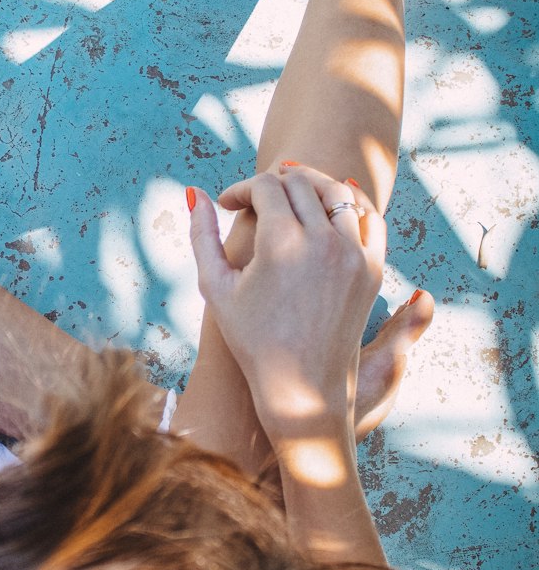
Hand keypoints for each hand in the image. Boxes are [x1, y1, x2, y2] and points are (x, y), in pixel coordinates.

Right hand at [188, 165, 384, 441]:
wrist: (301, 387)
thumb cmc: (251, 338)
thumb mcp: (215, 286)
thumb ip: (202, 235)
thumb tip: (196, 192)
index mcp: (281, 242)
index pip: (265, 186)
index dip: (242, 188)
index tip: (230, 204)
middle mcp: (323, 241)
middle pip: (300, 183)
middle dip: (273, 183)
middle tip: (255, 198)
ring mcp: (354, 253)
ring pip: (337, 192)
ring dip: (311, 186)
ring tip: (290, 198)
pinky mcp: (373, 268)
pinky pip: (368, 218)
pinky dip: (348, 206)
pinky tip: (327, 213)